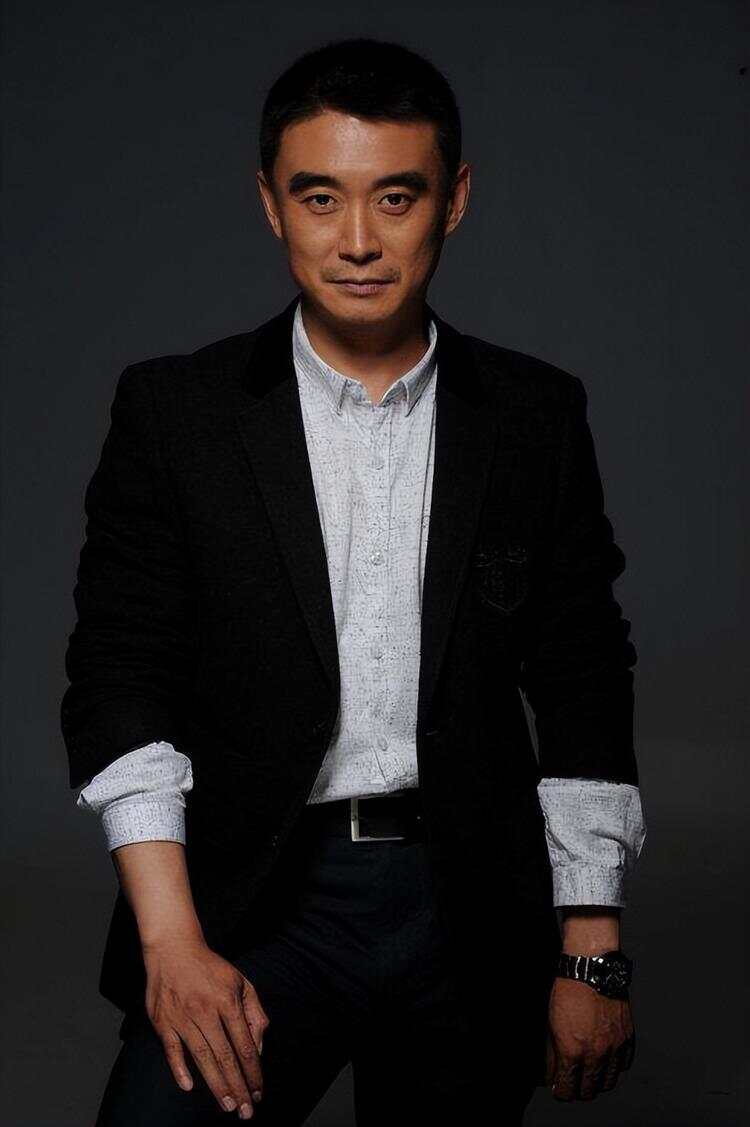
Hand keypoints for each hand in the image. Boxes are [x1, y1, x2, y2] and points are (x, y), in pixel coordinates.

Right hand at [143, 934, 269, 1118]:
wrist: (174, 948)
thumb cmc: (211, 968)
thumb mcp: (241, 981)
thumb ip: (254, 1012)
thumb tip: (258, 1047)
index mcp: (228, 1001)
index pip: (244, 1045)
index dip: (253, 1072)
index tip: (259, 1092)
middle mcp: (206, 1010)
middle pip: (225, 1057)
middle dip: (238, 1087)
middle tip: (246, 1112)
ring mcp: (182, 1017)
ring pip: (202, 1058)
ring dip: (216, 1085)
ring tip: (227, 1106)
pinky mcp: (163, 1021)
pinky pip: (172, 1050)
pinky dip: (179, 1069)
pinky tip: (189, 1086)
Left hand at [544, 976, 634, 1100]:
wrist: (591, 970)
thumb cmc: (567, 992)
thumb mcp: (551, 1024)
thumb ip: (553, 1054)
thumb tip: (552, 1075)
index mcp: (572, 1052)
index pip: (567, 1090)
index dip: (561, 1092)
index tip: (560, 1089)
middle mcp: (595, 1054)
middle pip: (589, 1091)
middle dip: (578, 1090)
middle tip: (574, 1083)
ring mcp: (614, 1047)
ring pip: (608, 1082)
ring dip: (597, 1082)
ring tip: (589, 1074)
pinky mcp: (627, 1038)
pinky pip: (623, 1065)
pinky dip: (614, 1067)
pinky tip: (606, 1060)